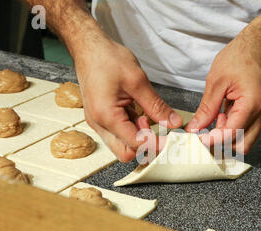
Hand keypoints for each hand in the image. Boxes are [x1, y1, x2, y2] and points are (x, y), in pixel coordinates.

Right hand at [73, 31, 182, 161]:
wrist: (88, 47)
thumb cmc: (106, 59)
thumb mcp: (138, 81)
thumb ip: (156, 106)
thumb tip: (173, 122)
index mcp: (106, 116)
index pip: (135, 144)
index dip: (155, 144)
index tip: (171, 139)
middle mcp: (99, 124)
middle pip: (125, 153)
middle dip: (145, 146)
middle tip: (158, 129)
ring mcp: (98, 122)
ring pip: (122, 144)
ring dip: (139, 136)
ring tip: (147, 115)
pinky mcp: (102, 118)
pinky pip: (119, 132)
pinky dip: (132, 128)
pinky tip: (139, 112)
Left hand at [186, 24, 260, 153]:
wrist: (260, 43)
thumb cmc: (240, 55)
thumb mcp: (216, 81)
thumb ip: (207, 108)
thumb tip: (196, 127)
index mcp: (252, 104)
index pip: (232, 134)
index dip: (212, 140)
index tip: (197, 138)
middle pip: (243, 146)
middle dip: (223, 144)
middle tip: (205, 134)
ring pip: (246, 139)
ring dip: (228, 135)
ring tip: (216, 118)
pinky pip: (247, 128)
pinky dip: (233, 127)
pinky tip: (223, 114)